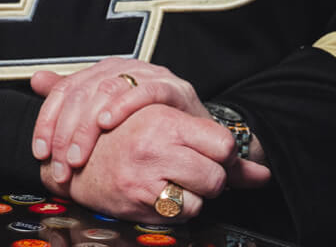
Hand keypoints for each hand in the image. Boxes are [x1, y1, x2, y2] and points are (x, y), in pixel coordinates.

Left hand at [30, 59, 206, 180]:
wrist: (195, 134)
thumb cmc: (147, 126)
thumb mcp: (104, 114)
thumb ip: (72, 97)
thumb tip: (36, 80)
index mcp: (102, 72)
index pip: (64, 89)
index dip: (48, 121)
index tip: (40, 153)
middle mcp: (123, 68)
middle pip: (82, 92)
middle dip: (66, 132)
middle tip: (61, 166)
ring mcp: (149, 74)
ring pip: (108, 90)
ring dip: (87, 126)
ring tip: (78, 156)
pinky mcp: (174, 86)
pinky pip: (145, 90)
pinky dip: (123, 105)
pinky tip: (107, 123)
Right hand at [38, 104, 238, 222]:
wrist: (73, 158)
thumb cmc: (122, 137)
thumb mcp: (165, 126)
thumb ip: (216, 146)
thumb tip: (262, 174)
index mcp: (164, 119)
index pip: (222, 143)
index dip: (222, 155)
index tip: (210, 155)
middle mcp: (156, 146)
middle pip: (216, 176)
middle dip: (211, 179)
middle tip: (193, 172)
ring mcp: (146, 176)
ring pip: (200, 200)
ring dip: (193, 197)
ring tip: (174, 183)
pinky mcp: (138, 202)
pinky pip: (179, 215)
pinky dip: (176, 211)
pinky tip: (160, 196)